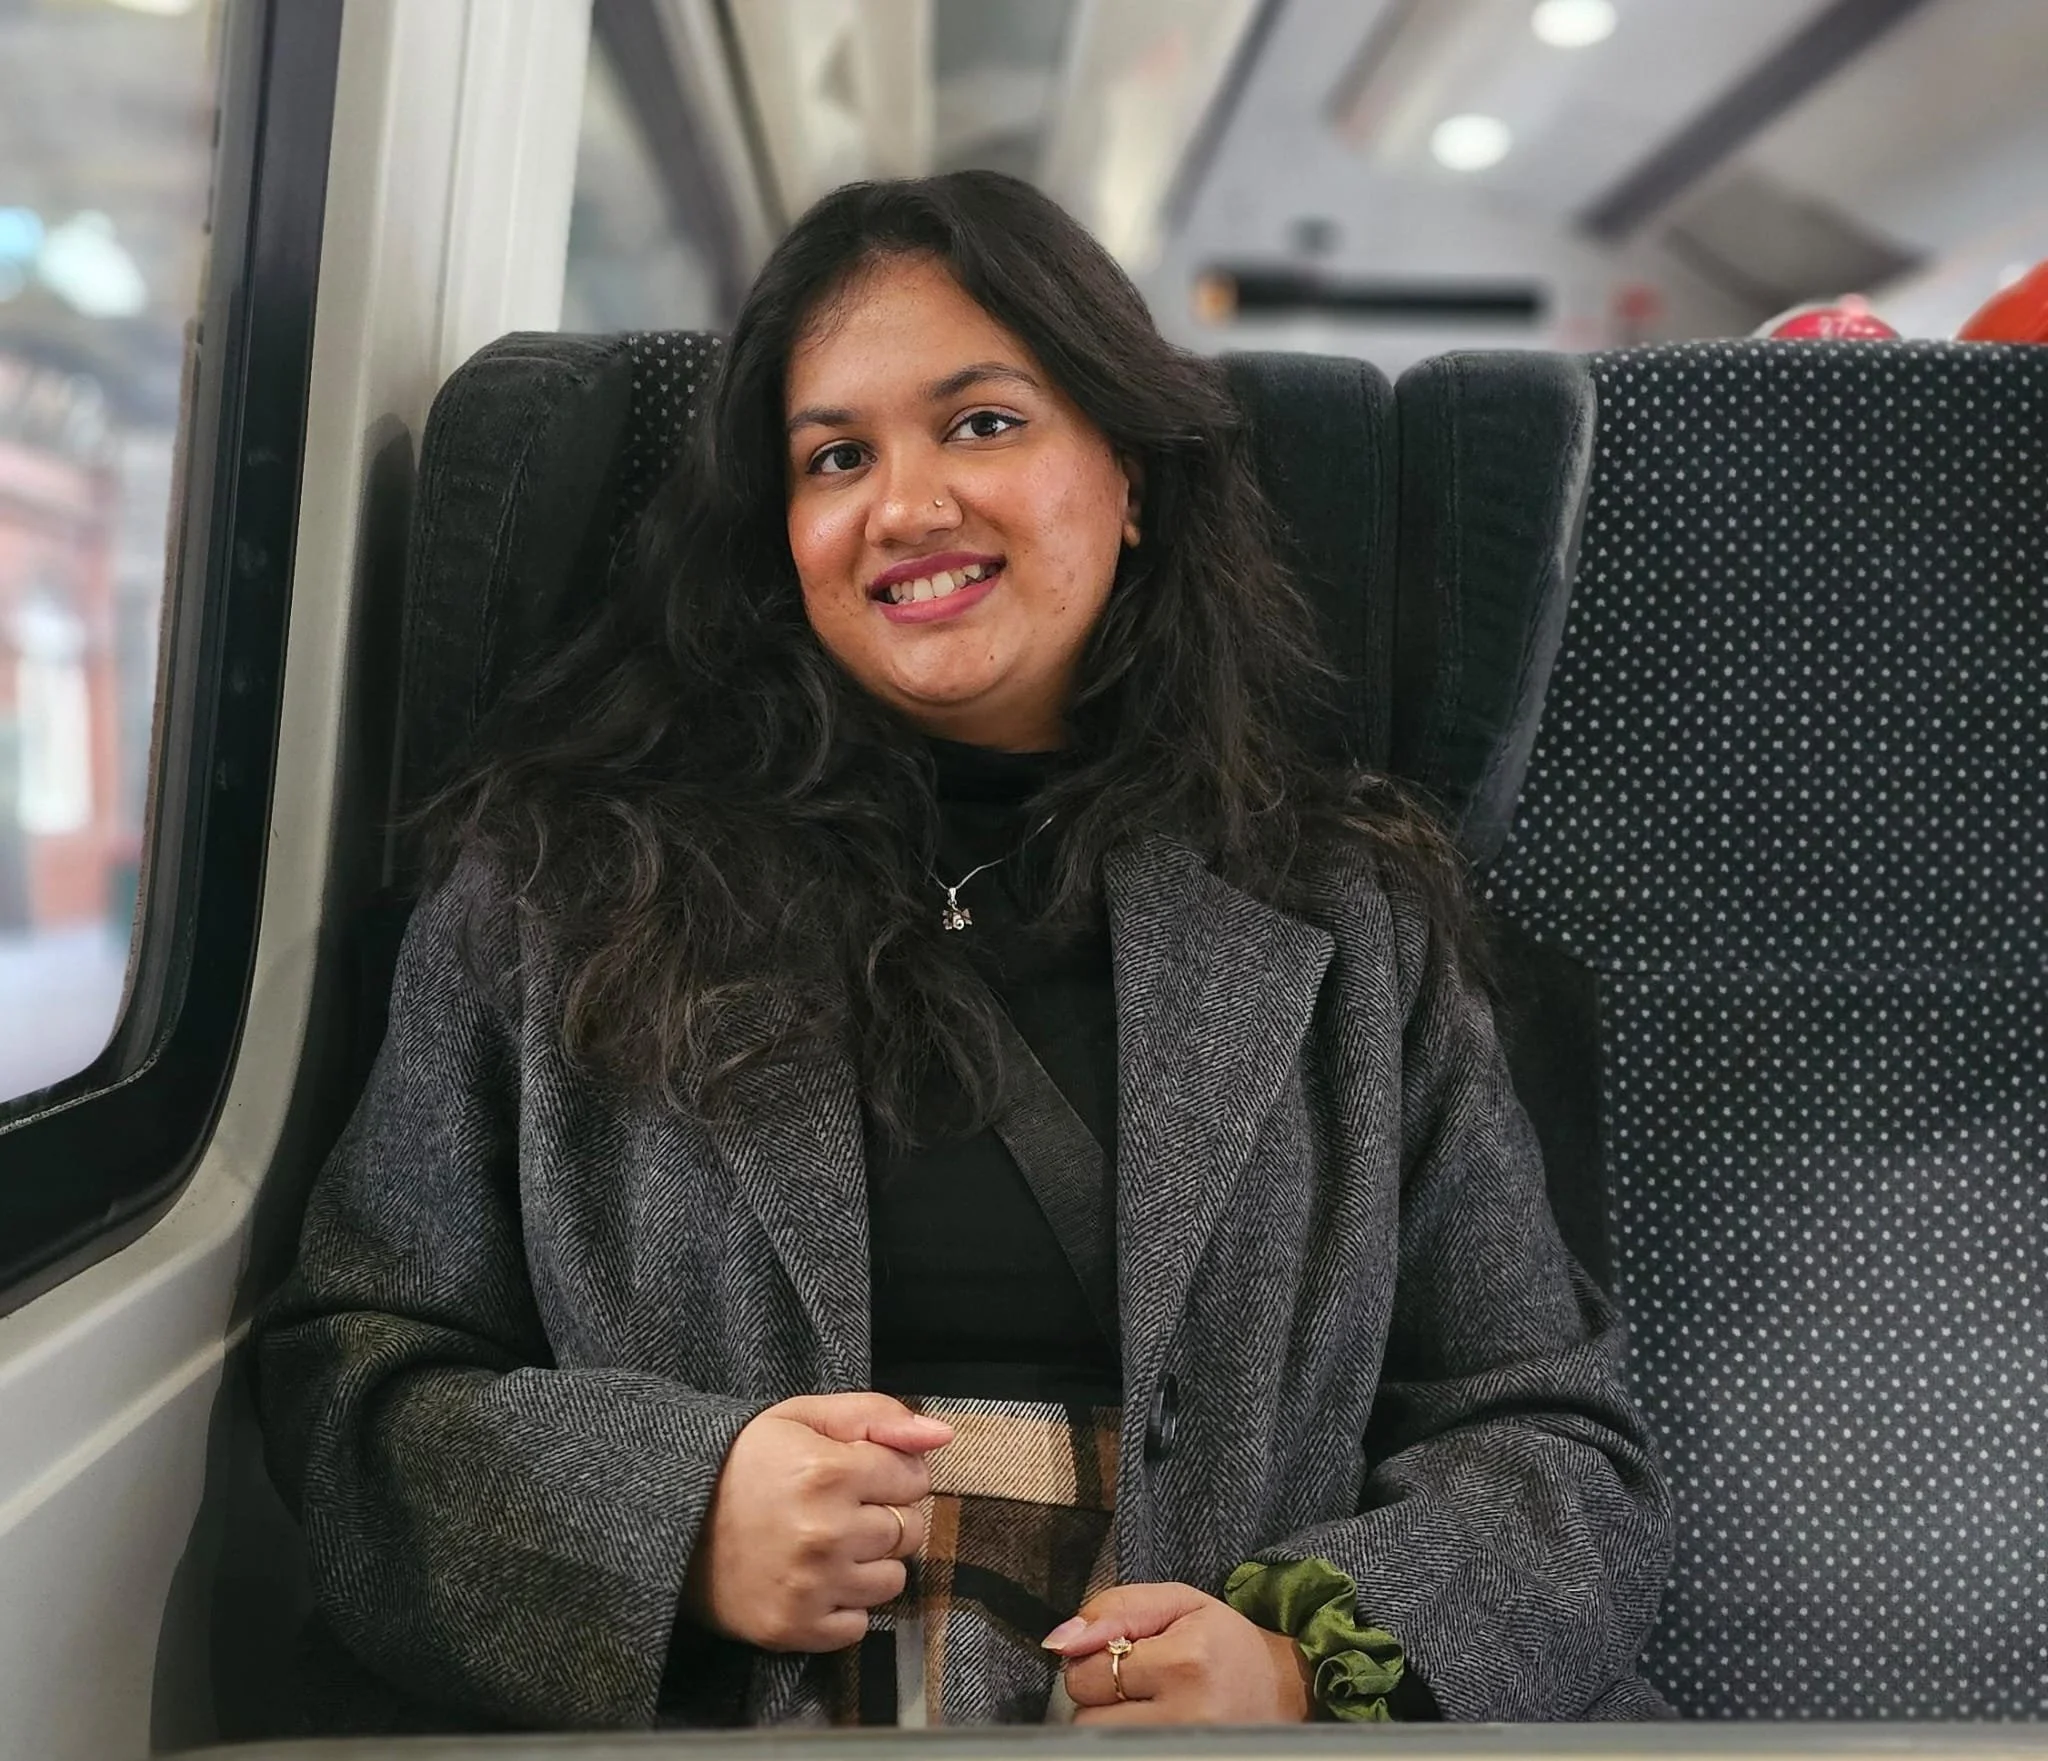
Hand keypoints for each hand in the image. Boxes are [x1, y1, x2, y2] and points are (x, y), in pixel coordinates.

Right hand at [685, 1392, 951, 1652]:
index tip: (860, 1474)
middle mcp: (825, 1532)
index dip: (892, 1472)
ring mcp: (810, 1586)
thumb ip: (877, 1416)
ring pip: (893, 1581)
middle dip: (885, 1516)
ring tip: (828, 1545)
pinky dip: (844, 1605)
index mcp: (828, 1471)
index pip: (914, 1477)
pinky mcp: (793, 1628)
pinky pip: (859, 1626)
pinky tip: (814, 1579)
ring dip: (870, 1563)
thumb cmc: (743, 1460)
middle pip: (909, 1530)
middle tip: (841, 1509)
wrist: (671, 1518)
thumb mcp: (803, 1417)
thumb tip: (941, 1435)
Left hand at [1046, 1581, 1313, 1723]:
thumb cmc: (1222, 1642)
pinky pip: (1122, 1754)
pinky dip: (1125, 1737)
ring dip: (1111, 1721)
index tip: (1123, 1651)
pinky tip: (1149, 1722)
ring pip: (1101, 1742)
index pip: (1087, 1672)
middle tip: (1136, 1679)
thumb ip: (1114, 1609)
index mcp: (1184, 1663)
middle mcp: (1186, 1717)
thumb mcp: (1176, 1602)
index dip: (1093, 1657)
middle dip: (1099, 1694)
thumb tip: (1060, 1641)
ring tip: (1145, 1703)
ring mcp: (1185, 1749)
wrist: (1281, 1692)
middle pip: (1088, 1716)